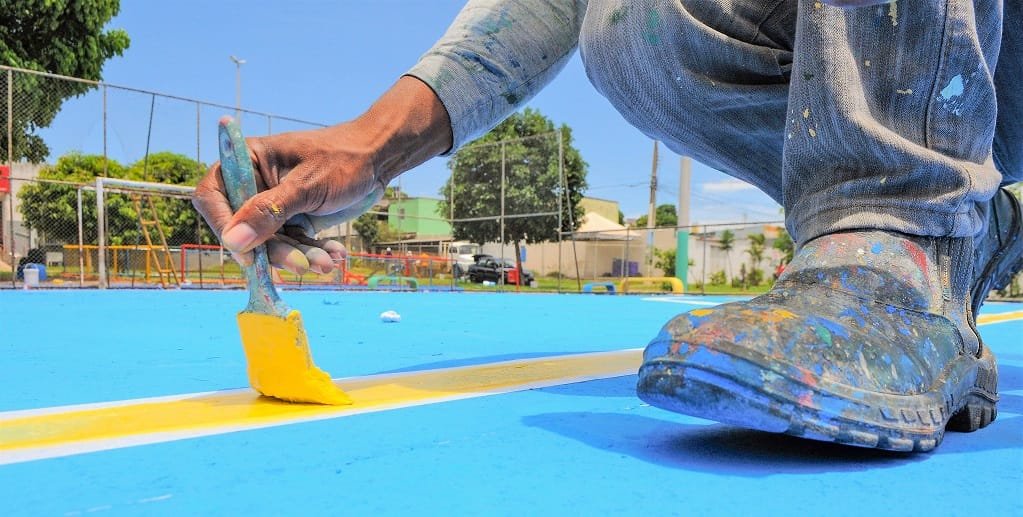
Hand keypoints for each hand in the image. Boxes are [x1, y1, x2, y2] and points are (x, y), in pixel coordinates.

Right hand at [193, 124, 382, 273]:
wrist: (379, 158)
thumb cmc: (343, 159)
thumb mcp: (306, 186)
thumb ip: (269, 212)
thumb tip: (232, 241)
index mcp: (247, 162)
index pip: (214, 198)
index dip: (225, 227)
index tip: (246, 254)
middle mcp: (255, 185)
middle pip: (245, 229)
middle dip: (274, 251)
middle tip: (302, 265)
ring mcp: (275, 205)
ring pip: (272, 243)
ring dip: (299, 257)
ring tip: (327, 263)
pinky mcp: (295, 220)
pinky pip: (296, 245)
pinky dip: (313, 253)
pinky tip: (335, 255)